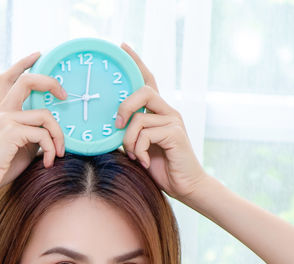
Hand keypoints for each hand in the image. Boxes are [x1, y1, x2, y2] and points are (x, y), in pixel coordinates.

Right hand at [0, 52, 66, 196]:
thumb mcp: (20, 144)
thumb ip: (32, 131)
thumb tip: (52, 129)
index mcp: (2, 111)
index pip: (9, 78)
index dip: (23, 63)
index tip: (38, 55)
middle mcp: (3, 110)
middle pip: (27, 80)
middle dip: (50, 82)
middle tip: (64, 95)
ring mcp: (6, 119)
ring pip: (46, 115)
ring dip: (59, 135)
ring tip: (58, 152)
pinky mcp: (11, 132)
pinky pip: (43, 134)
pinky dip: (50, 149)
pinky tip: (48, 161)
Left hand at [113, 43, 208, 200]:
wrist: (185, 187)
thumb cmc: (159, 168)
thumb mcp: (136, 149)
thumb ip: (127, 134)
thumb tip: (109, 129)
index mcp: (158, 112)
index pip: (147, 81)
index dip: (136, 63)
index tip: (123, 47)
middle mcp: (167, 111)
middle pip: (143, 91)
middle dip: (124, 108)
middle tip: (116, 127)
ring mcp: (173, 121)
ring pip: (139, 119)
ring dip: (129, 141)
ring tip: (135, 156)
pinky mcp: (176, 133)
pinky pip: (146, 134)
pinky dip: (139, 150)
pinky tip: (145, 161)